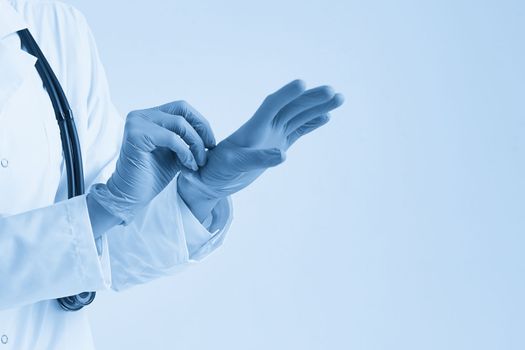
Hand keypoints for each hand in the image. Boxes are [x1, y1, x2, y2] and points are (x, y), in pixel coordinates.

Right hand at [89, 101, 215, 223]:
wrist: (133, 195)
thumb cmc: (152, 175)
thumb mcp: (176, 153)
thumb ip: (187, 139)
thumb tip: (209, 134)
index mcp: (151, 116)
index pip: (182, 108)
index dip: (200, 122)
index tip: (211, 143)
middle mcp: (142, 115)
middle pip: (182, 110)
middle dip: (201, 129)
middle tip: (210, 148)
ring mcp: (137, 123)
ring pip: (180, 123)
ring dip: (195, 143)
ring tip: (200, 162)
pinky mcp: (136, 135)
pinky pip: (172, 138)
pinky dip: (186, 152)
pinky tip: (189, 165)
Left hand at [178, 79, 343, 218]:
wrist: (212, 178)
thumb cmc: (217, 170)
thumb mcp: (234, 165)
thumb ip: (257, 159)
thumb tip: (283, 155)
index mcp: (252, 128)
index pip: (272, 105)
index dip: (286, 94)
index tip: (303, 84)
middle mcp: (265, 127)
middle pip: (291, 108)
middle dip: (311, 99)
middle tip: (332, 91)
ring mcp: (273, 134)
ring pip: (298, 116)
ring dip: (317, 108)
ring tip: (338, 98)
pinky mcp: (277, 144)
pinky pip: (297, 131)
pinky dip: (311, 123)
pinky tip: (325, 117)